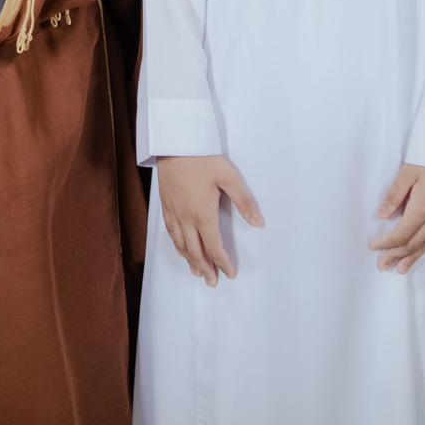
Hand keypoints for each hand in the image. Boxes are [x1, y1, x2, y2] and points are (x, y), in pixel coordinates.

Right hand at [155, 155, 263, 286]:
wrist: (174, 142)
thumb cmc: (202, 157)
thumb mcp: (229, 177)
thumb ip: (244, 202)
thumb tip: (258, 222)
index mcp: (203, 214)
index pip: (214, 247)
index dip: (222, 263)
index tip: (229, 274)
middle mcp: (186, 218)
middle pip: (196, 252)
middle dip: (205, 269)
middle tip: (212, 282)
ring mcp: (173, 212)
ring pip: (181, 245)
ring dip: (190, 261)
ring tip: (197, 272)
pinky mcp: (166, 205)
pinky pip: (170, 233)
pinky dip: (177, 246)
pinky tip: (180, 250)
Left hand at [370, 164, 424, 272]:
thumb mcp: (408, 172)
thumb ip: (394, 195)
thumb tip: (382, 214)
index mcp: (421, 210)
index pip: (400, 234)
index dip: (386, 243)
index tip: (374, 246)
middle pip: (412, 243)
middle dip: (396, 256)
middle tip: (383, 265)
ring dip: (414, 257)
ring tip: (402, 268)